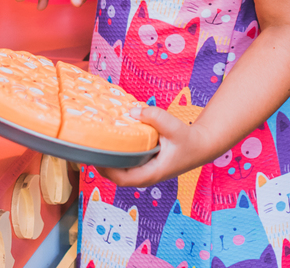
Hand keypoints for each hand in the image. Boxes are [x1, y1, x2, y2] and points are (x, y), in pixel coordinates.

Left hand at [99, 107, 216, 186]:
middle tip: (89, 148)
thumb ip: (155, 117)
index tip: (95, 157)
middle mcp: (147, 176)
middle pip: (117, 177)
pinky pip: (126, 165)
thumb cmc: (188, 140)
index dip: (108, 170)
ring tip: (95, 145)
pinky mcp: (145, 165)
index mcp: (152, 173)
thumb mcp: (173, 127)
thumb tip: (133, 111)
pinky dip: (117, 157)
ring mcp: (145, 172)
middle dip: (102, 165)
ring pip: (121, 172)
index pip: (124, 178)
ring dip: (108, 161)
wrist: (201, 146)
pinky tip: (111, 143)